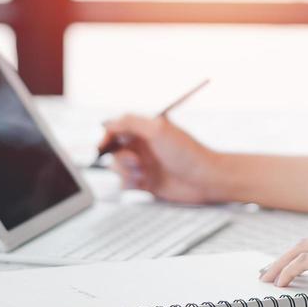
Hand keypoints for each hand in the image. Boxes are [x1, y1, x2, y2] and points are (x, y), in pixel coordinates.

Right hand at [96, 112, 224, 204]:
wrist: (205, 179)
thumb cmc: (188, 152)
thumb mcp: (158, 129)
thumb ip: (131, 122)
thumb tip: (110, 122)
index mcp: (146, 129)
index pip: (117, 129)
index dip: (106, 137)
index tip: (102, 146)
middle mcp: (143, 146)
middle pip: (114, 150)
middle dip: (120, 158)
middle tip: (136, 162)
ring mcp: (144, 164)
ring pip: (118, 168)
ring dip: (125, 172)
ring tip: (143, 174)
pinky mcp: (146, 183)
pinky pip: (126, 183)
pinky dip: (130, 184)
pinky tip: (143, 183)